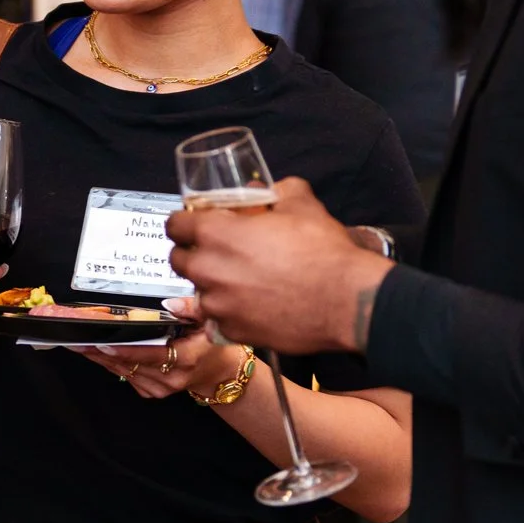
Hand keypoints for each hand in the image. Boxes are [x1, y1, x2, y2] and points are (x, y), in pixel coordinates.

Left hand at [77, 297, 236, 399]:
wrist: (218, 374)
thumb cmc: (211, 345)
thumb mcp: (208, 321)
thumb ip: (190, 309)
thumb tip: (168, 304)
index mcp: (186, 359)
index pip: (150, 355)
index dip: (125, 350)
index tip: (103, 343)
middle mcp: (171, 378)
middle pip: (129, 364)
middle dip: (101, 352)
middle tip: (78, 339)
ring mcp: (160, 389)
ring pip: (123, 372)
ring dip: (100, 358)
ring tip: (79, 344)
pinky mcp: (152, 392)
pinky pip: (126, 377)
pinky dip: (110, 364)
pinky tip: (97, 353)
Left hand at [166, 178, 393, 355]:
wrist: (348, 302)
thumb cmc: (323, 250)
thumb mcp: (302, 204)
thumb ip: (275, 191)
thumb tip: (264, 191)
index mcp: (217, 233)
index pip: (175, 225)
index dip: (183, 222)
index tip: (194, 224)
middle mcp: (209, 270)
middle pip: (179, 260)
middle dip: (192, 253)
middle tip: (217, 252)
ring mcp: (219, 305)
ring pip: (199, 292)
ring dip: (212, 285)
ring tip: (240, 281)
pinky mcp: (234, 332)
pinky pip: (220, 320)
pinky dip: (230, 312)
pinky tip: (254, 305)